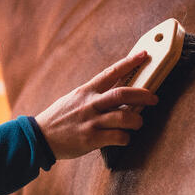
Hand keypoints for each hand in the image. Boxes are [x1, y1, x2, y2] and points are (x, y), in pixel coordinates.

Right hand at [34, 51, 157, 159]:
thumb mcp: (73, 99)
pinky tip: (124, 138)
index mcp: (85, 91)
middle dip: (143, 94)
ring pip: (124, 116)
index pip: (111, 72)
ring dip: (137, 120)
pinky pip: (118, 137)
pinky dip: (126, 138)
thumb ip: (93, 95)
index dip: (129, 62)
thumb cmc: (59, 118)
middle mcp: (89, 104)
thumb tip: (117, 92)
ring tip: (138, 122)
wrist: (39, 137)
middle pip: (123, 93)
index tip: (144, 55)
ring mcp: (91, 121)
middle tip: (154, 98)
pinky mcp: (91, 139)